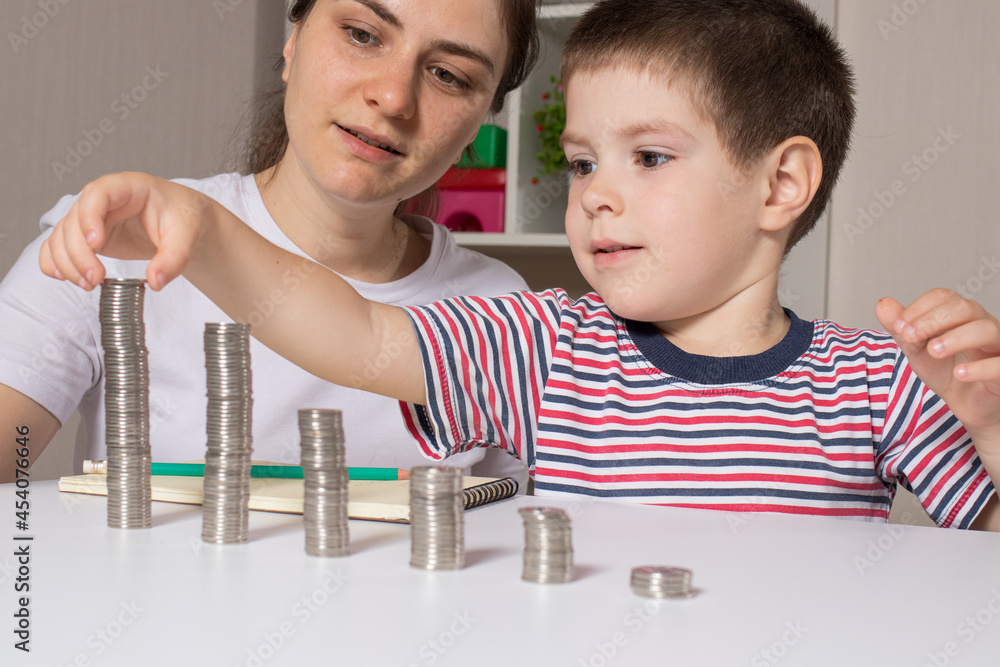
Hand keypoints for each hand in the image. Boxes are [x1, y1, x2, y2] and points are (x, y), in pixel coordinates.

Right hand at [39, 172, 214, 290]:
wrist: (184, 224)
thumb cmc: (184, 218)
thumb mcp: (187, 236)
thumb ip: (174, 257)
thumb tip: (157, 280)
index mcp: (129, 187)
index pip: (98, 193)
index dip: (90, 217)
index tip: (96, 244)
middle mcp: (104, 200)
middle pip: (75, 219)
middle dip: (79, 252)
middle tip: (95, 277)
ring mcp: (92, 218)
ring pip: (63, 235)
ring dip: (68, 262)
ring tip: (88, 284)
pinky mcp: (87, 236)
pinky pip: (59, 245)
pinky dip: (55, 261)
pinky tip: (63, 276)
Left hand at [876, 289, 999, 441]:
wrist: (967, 404)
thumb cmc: (946, 371)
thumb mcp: (917, 350)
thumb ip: (901, 329)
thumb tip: (883, 304)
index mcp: (960, 315)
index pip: (944, 296)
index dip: (919, 308)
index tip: (899, 326)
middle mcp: (982, 324)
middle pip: (965, 307)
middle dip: (933, 319)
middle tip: (910, 336)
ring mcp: (998, 347)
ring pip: (986, 330)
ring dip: (956, 338)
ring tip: (933, 351)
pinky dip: (980, 367)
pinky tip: (960, 373)